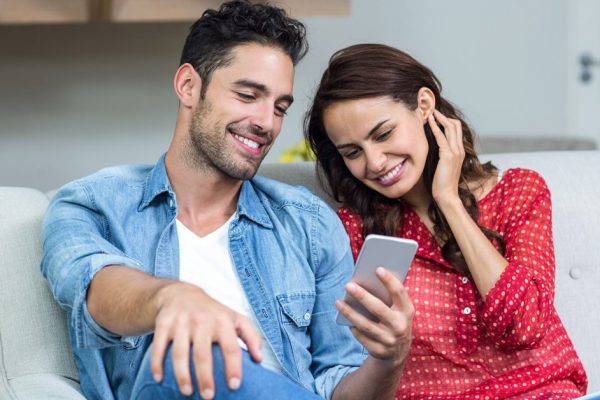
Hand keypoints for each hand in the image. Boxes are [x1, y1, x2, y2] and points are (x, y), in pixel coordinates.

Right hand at [151, 282, 261, 398]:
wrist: (180, 294)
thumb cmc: (212, 312)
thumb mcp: (235, 318)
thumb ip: (251, 336)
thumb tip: (259, 359)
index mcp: (222, 320)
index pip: (230, 347)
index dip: (233, 367)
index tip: (234, 385)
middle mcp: (202, 320)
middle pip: (203, 354)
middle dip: (205, 377)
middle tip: (209, 397)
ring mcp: (181, 322)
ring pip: (179, 353)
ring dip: (182, 375)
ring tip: (187, 392)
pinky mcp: (163, 324)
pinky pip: (158, 347)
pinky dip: (157, 364)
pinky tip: (159, 379)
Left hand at [336, 267, 412, 368]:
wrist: (398, 353)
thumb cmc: (394, 320)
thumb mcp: (398, 310)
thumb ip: (388, 297)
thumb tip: (366, 280)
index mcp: (407, 311)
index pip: (399, 293)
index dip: (389, 281)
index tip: (377, 269)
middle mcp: (400, 326)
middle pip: (379, 309)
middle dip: (362, 296)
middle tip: (348, 285)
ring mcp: (390, 340)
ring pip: (366, 325)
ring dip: (350, 313)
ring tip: (338, 302)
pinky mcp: (379, 351)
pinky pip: (362, 337)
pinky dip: (353, 327)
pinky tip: (344, 318)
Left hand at [428, 109, 464, 203]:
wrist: (447, 195)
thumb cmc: (442, 183)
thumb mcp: (443, 166)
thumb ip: (441, 155)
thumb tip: (432, 147)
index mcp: (460, 151)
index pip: (456, 129)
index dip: (446, 120)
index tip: (436, 114)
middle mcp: (459, 149)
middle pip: (455, 125)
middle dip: (443, 115)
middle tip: (431, 109)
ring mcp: (455, 152)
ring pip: (450, 127)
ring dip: (439, 117)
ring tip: (429, 111)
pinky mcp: (448, 155)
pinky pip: (441, 137)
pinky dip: (435, 127)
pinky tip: (428, 121)